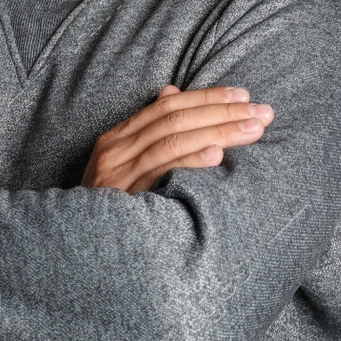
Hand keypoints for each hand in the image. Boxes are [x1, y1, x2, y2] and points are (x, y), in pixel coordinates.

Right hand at [81, 85, 273, 192]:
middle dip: (222, 111)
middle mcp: (116, 151)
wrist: (78, 248)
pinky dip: (191, 160)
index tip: (242, 95)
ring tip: (253, 129)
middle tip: (261, 111)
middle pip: (174, 120)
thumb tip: (171, 92)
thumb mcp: (122, 162)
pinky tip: (218, 155)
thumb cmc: (110, 205)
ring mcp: (120, 173)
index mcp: (116, 138)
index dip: (206, 97)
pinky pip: (162, 172)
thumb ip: (148, 130)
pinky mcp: (127, 198)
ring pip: (173, 140)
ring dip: (218, 131)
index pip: (166, 107)